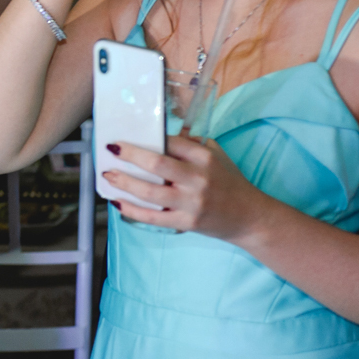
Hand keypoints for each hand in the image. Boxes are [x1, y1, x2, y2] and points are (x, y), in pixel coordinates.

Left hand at [104, 136, 269, 240]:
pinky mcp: (186, 223)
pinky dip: (131, 209)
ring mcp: (191, 203)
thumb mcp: (216, 156)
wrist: (250, 218)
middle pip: (157, 164)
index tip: (127, 136)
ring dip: (124, 182)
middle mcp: (198, 179)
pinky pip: (152, 217)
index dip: (147, 138)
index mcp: (205, 158)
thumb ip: (190, 145)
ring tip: (108, 175)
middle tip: (111, 149)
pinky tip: (116, 201)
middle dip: (130, 155)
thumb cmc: (229, 182)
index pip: (170, 142)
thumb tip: (158, 135)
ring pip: (150, 192)